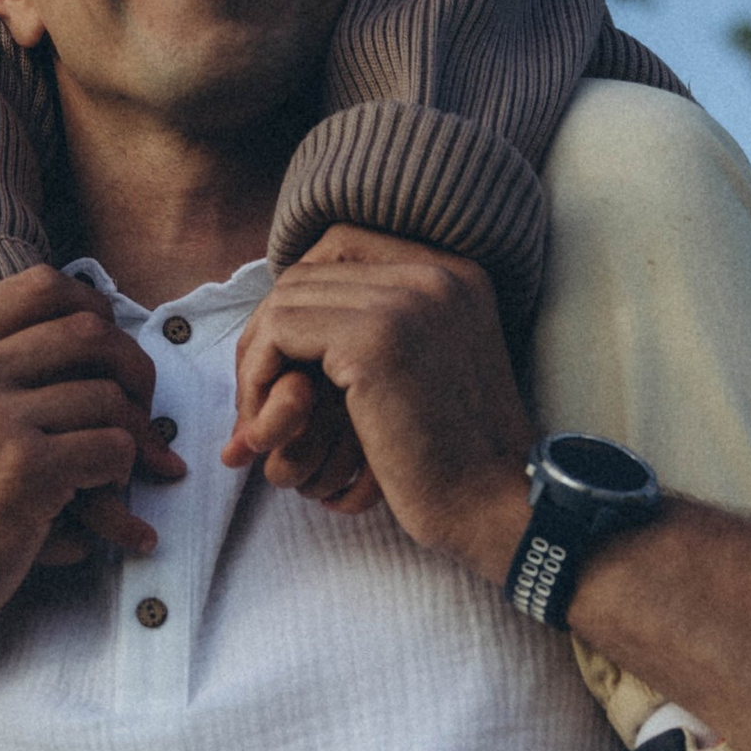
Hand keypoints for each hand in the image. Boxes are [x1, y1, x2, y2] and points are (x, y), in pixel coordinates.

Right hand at [0, 268, 184, 646]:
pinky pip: (112, 448)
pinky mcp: (26, 470)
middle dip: (134, 369)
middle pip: (90, 332)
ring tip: (123, 461)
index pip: (43, 286)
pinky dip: (120, 471)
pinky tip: (102, 490)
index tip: (110, 344)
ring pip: (109, 397)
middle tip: (141, 405)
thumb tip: (83, 323)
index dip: (95, 307)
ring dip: (133, 433)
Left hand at [222, 228, 531, 573]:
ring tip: (262, 419)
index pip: (343, 244)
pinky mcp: (374, 340)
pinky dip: (258, 377)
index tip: (287, 355)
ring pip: (286, 300)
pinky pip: (279, 333)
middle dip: (269, 332)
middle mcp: (436, 271)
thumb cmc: (456, 456)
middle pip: (308, 272)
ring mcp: (407, 300)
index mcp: (455, 272)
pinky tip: (268, 427)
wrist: (493, 506)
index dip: (301, 294)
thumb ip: (384, 324)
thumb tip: (283, 306)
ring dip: (258, 360)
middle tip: (259, 394)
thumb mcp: (432, 365)